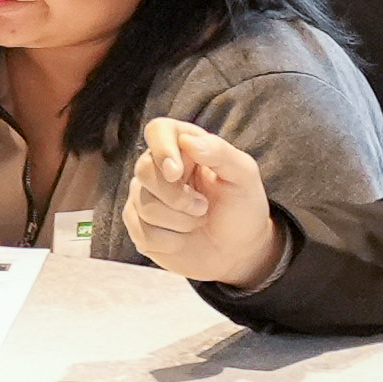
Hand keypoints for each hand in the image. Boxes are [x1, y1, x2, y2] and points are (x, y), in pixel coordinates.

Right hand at [118, 115, 282, 287]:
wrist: (238, 250)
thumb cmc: (241, 206)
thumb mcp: (243, 175)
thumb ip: (220, 152)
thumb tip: (188, 141)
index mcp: (184, 145)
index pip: (158, 131)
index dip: (162, 149)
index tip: (176, 172)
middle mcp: (158, 167)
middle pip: (144, 170)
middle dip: (177, 196)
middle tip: (203, 207)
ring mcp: (144, 196)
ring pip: (145, 206)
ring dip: (180, 221)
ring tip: (199, 220)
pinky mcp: (139, 226)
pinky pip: (143, 233)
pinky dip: (171, 241)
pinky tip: (184, 238)